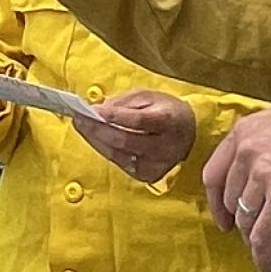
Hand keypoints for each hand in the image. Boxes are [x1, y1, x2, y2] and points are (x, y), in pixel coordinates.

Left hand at [72, 90, 195, 186]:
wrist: (191, 135)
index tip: (92, 110)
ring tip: (81, 126)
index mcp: (169, 121)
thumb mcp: (149, 97)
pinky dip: (106, 150)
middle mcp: (164, 145)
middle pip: (125, 140)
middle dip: (98, 130)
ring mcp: (157, 163)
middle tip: (79, 119)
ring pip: (119, 154)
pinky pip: (120, 163)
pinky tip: (96, 139)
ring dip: (96, 140)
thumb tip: (99, 109)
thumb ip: (124, 102)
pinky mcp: (149, 174)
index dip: (114, 116)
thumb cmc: (166, 111)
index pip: (138, 120)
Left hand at [204, 101, 270, 271]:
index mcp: (249, 129)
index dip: (217, 198)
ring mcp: (264, 175)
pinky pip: (262, 236)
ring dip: (253, 237)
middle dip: (239, 218)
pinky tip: (269, 263)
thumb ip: (267, 134)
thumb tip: (258, 156)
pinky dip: (263, 255)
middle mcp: (250, 150)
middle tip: (249, 231)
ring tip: (265, 246)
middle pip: (230, 197)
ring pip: (246, 218)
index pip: (214, 170)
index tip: (224, 212)